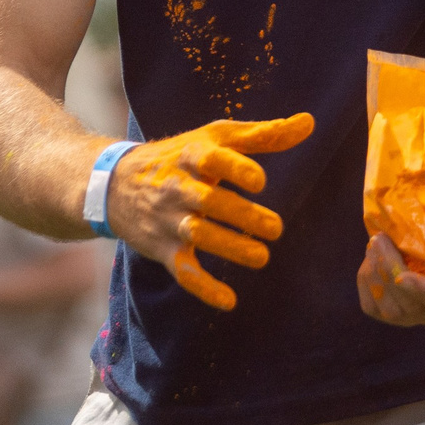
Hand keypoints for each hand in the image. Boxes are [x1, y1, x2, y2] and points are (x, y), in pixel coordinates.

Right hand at [109, 113, 314, 311]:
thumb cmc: (180, 157)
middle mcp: (177, 187)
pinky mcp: (163, 249)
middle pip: (208, 201)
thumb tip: (309, 123)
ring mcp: (168, 220)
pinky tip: (229, 301)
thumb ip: (263, 134)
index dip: (236, 169)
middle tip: (276, 228)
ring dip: (229, 248)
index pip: (212, 159)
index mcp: (192, 156)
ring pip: (197, 235)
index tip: (260, 181)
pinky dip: (203, 287)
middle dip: (242, 215)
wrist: (115, 184)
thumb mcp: (216, 138)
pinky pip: (182, 270)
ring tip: (262, 257)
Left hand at [358, 192, 424, 326]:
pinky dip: (367, 280)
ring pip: (389, 310)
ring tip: (377, 241)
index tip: (402, 276)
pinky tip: (373, 256)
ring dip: (376, 274)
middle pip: (411, 308)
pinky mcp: (394, 308)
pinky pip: (373, 306)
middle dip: (390, 272)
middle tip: (380, 238)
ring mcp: (418, 313)